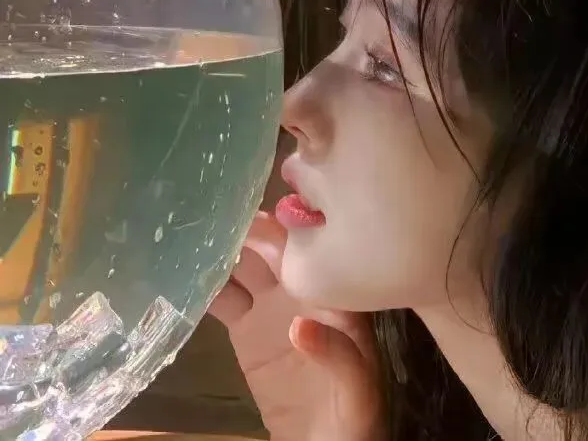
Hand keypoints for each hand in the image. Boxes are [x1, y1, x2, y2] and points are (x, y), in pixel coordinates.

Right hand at [208, 212, 383, 440]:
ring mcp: (270, 305)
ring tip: (192, 237)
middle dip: (247, 230)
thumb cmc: (353, 412)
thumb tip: (299, 327)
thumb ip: (338, 356)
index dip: (284, 232)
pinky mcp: (244, 329)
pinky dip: (205, 284)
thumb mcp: (359, 387)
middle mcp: (301, 289)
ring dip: (222, 250)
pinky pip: (224, 298)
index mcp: (332, 293)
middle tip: (215, 219)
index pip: (310, 250)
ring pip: (244, 265)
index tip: (255, 220)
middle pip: (273, 248)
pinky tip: (184, 274)